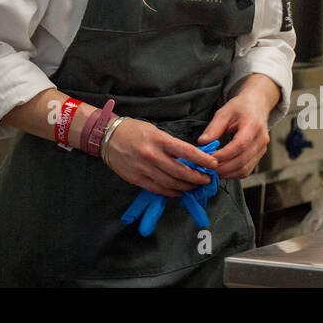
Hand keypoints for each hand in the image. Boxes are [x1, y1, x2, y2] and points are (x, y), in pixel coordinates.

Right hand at [103, 118, 219, 196]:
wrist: (108, 137)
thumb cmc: (134, 130)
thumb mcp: (154, 131)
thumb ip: (170, 145)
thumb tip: (189, 158)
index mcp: (158, 140)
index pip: (186, 151)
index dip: (202, 160)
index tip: (214, 164)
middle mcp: (152, 155)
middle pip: (181, 171)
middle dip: (197, 177)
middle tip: (207, 179)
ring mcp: (144, 169)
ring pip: (171, 183)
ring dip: (186, 186)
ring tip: (196, 186)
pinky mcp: (137, 179)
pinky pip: (158, 189)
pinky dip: (172, 192)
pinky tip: (179, 192)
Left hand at [199, 75, 280, 178]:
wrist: (257, 105)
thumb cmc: (241, 107)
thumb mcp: (224, 112)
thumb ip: (214, 128)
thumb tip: (202, 142)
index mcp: (253, 125)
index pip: (240, 145)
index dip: (224, 155)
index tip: (209, 158)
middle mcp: (261, 139)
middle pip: (242, 161)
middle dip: (223, 168)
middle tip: (207, 168)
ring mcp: (262, 149)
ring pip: (245, 169)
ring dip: (228, 173)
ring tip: (213, 171)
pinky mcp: (259, 155)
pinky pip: (247, 170)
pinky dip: (234, 173)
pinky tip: (222, 170)